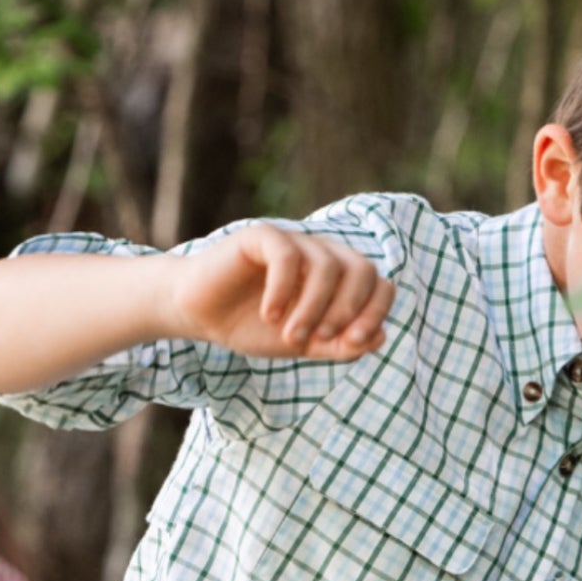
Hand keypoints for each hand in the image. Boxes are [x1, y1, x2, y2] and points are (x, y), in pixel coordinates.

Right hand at [173, 225, 394, 360]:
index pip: (378, 283)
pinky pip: (286, 256)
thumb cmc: (252, 326)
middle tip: (321, 339)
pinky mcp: (261, 236)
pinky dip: (282, 289)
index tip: (357, 340)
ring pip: (326, 266)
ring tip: (289, 337)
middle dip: (348, 309)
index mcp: (338, 277)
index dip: (376, 310)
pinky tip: (269, 315)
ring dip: (312, 308)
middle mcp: (321, 253)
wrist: (201, 314)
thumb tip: (379, 337)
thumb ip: (340, 345)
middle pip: (361, 269)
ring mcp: (293, 241)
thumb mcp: (303, 345)